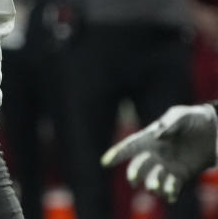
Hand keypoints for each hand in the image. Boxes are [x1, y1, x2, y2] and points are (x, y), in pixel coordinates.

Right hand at [101, 103, 217, 202]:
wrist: (214, 130)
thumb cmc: (194, 119)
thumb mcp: (182, 115)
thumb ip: (171, 123)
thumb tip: (158, 134)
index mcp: (151, 138)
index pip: (131, 146)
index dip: (117, 153)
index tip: (105, 162)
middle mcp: (157, 153)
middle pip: (139, 167)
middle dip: (134, 174)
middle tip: (134, 180)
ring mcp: (168, 165)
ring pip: (153, 179)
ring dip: (152, 186)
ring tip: (156, 189)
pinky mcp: (182, 174)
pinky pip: (172, 187)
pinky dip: (169, 194)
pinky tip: (170, 197)